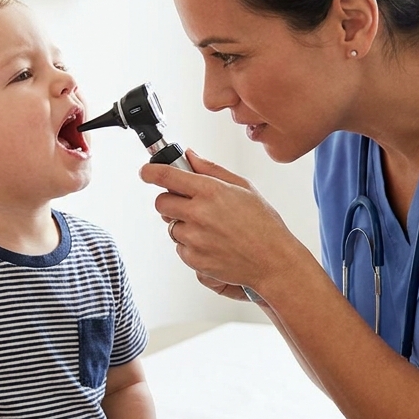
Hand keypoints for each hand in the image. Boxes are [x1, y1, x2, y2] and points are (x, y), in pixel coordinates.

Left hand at [140, 150, 312, 297]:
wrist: (273, 262)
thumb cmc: (264, 225)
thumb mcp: (243, 187)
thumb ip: (212, 170)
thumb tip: (190, 156)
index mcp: (210, 191)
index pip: (167, 176)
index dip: (150, 171)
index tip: (146, 171)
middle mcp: (198, 213)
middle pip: (161, 202)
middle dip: (170, 201)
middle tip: (187, 204)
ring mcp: (194, 238)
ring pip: (171, 226)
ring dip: (182, 225)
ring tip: (210, 228)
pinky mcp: (193, 259)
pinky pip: (179, 247)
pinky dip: (190, 245)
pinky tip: (212, 243)